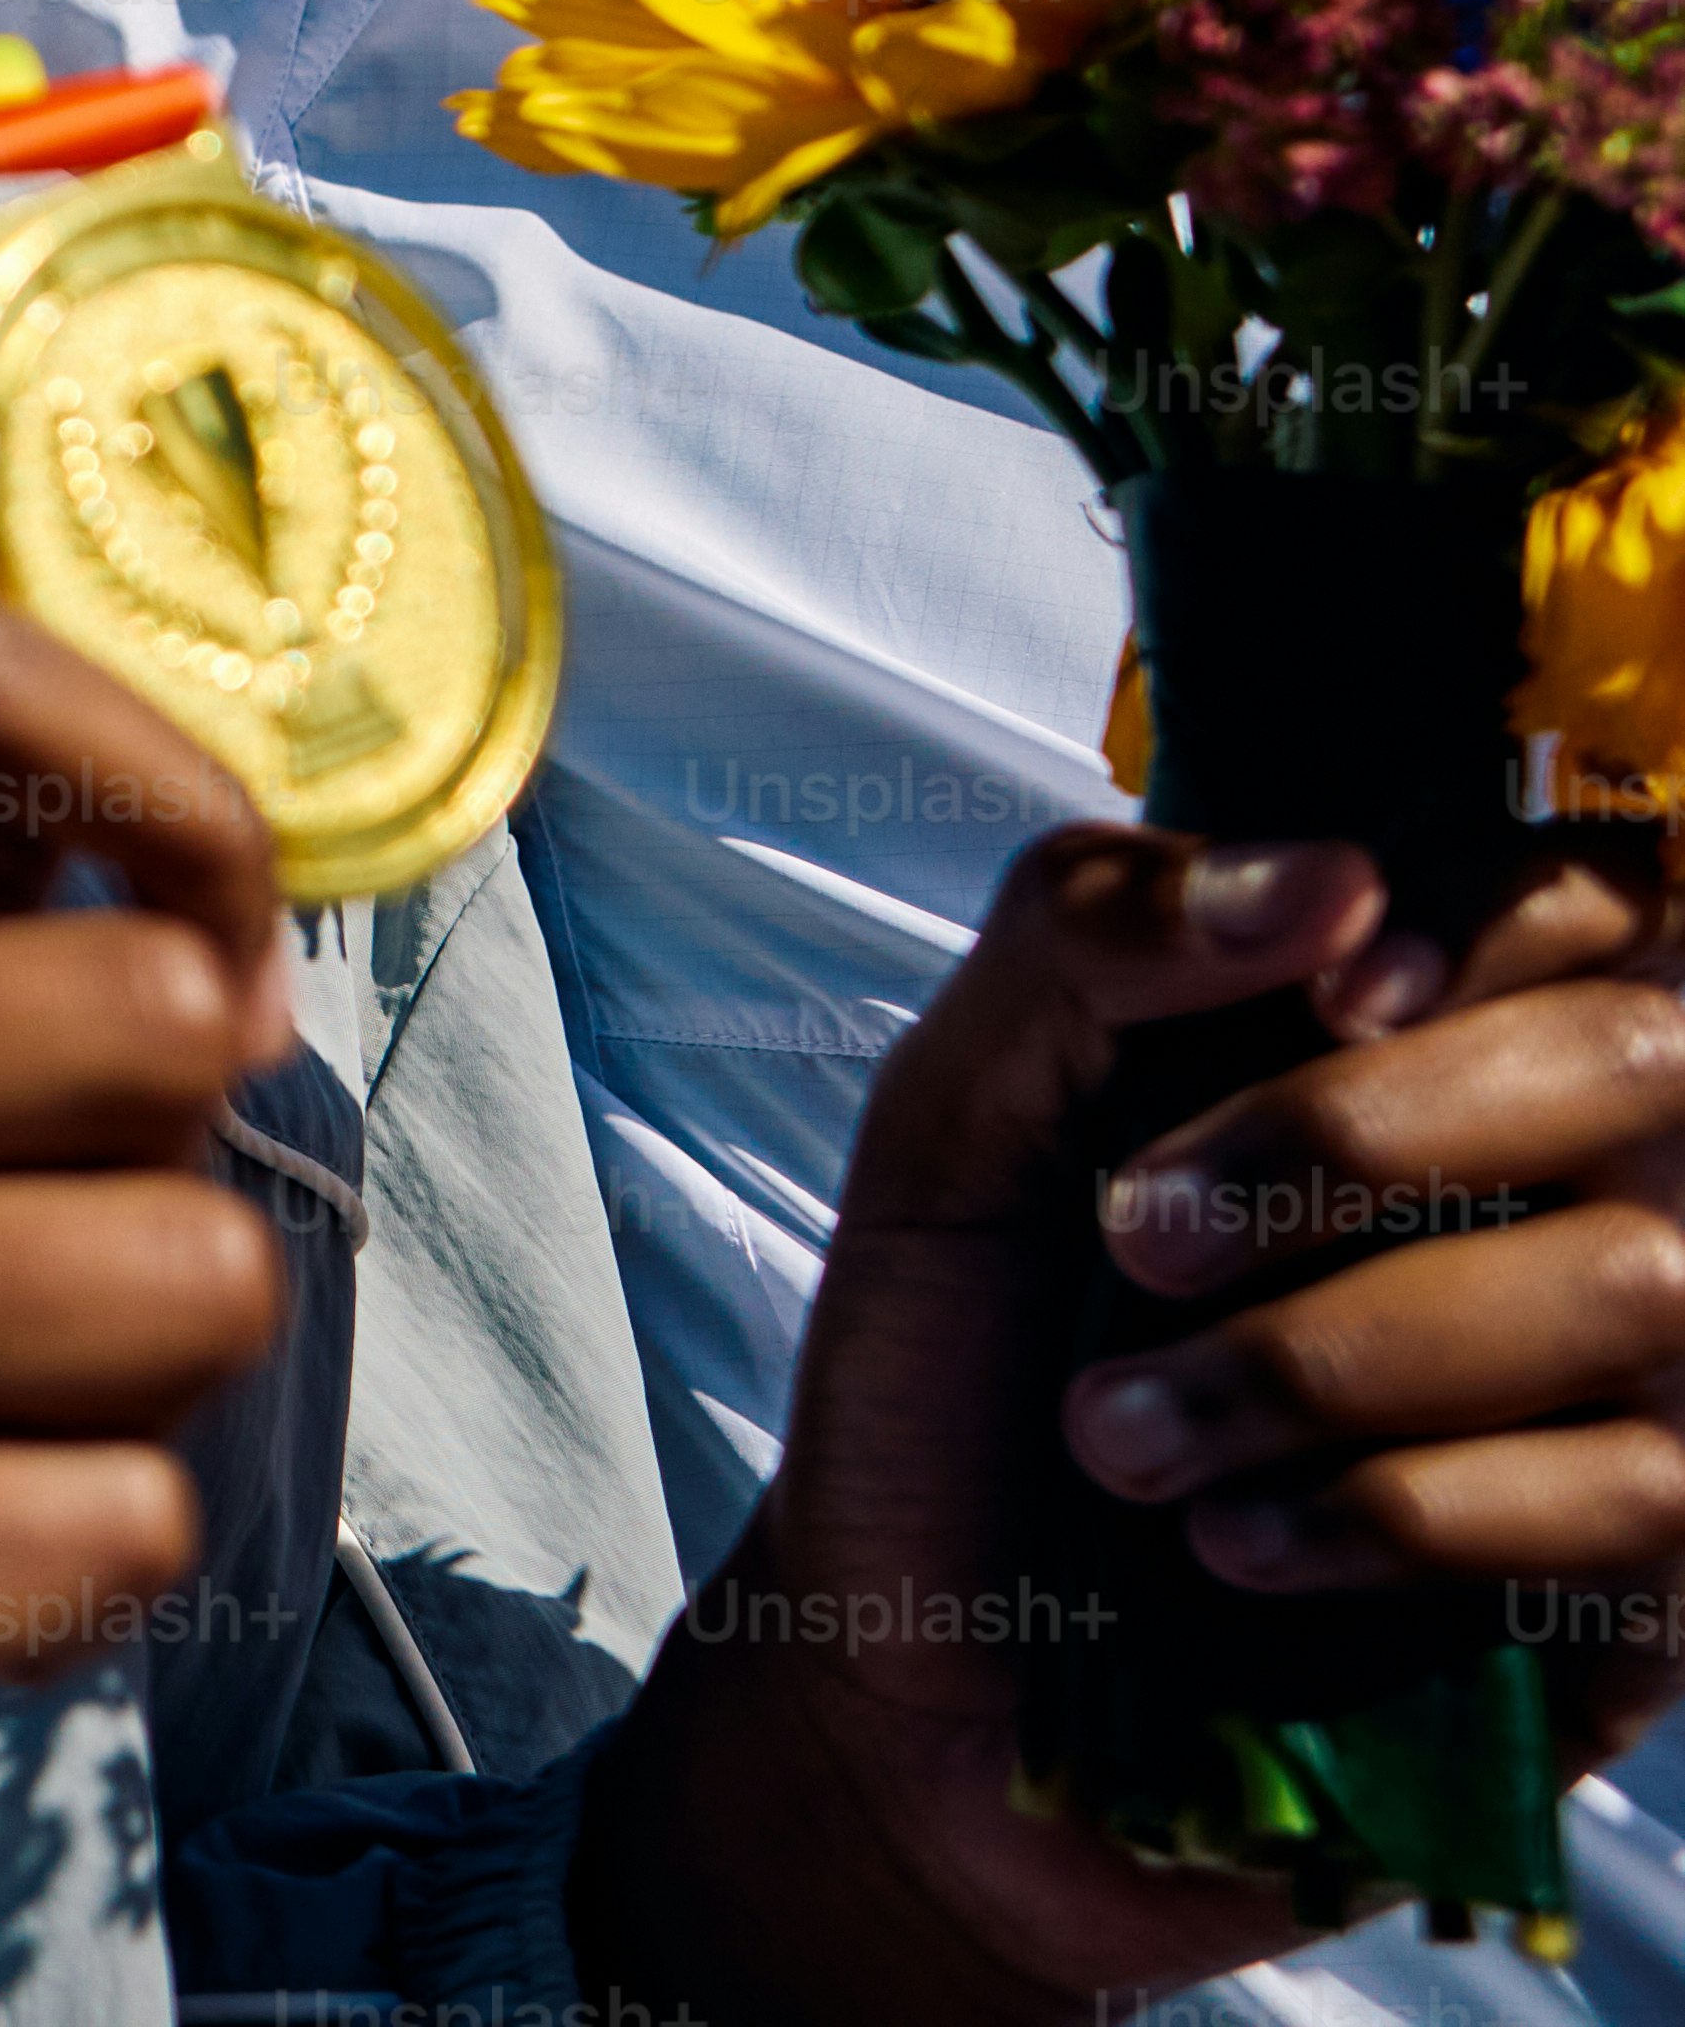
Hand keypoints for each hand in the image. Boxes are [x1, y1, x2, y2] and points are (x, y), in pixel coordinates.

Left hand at [576, 829, 1684, 2024]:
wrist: (927, 1668)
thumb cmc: (952, 1366)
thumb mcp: (953, 1119)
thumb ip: (1085, 940)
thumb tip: (1323, 871)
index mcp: (1410, 1041)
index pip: (1579, 891)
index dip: (1489, 912)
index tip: (1330, 986)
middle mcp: (1567, 1184)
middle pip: (1635, 1059)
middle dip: (1360, 1138)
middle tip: (1132, 1238)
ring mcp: (1641, 1380)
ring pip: (1639, 1281)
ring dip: (1332, 1357)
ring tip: (1123, 1439)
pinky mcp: (1649, 1576)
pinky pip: (1637, 1499)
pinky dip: (1402, 1513)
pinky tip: (1239, 1546)